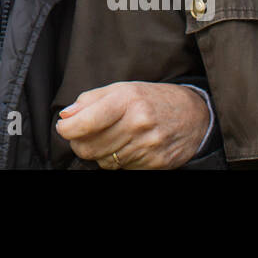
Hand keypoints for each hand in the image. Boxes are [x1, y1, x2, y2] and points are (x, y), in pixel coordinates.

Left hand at [55, 81, 209, 169]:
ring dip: (98, 152)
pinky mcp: (155, 164)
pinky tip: (125, 147)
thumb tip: (66, 115)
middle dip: (79, 142)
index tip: (64, 127)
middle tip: (82, 134)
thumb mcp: (122, 88)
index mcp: (126, 100)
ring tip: (107, 138)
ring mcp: (147, 146)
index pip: (86, 122)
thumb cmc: (152, 98)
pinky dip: (117, 161)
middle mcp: (138, 123)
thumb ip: (90, 100)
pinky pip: (121, 169)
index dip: (67, 129)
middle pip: (90, 146)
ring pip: (103, 161)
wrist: (193, 115)